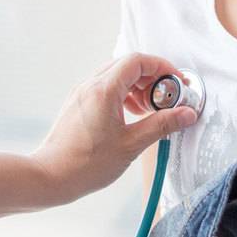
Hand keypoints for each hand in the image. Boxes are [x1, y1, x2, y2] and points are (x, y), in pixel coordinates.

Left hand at [30, 53, 198, 204]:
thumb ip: (161, 125)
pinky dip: (122, 93)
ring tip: (150, 109)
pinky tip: (131, 114)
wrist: (51, 176)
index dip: (161, 66)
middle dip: (151, 77)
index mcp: (104, 90)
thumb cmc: (86, 164)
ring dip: (137, 85)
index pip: (137, 61)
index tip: (176, 81)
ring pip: (115, 75)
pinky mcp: (78, 102)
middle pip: (127, 65)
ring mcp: (82, 92)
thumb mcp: (131, 144)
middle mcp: (90, 85)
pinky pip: (104, 86)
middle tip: (166, 97)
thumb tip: (186, 114)